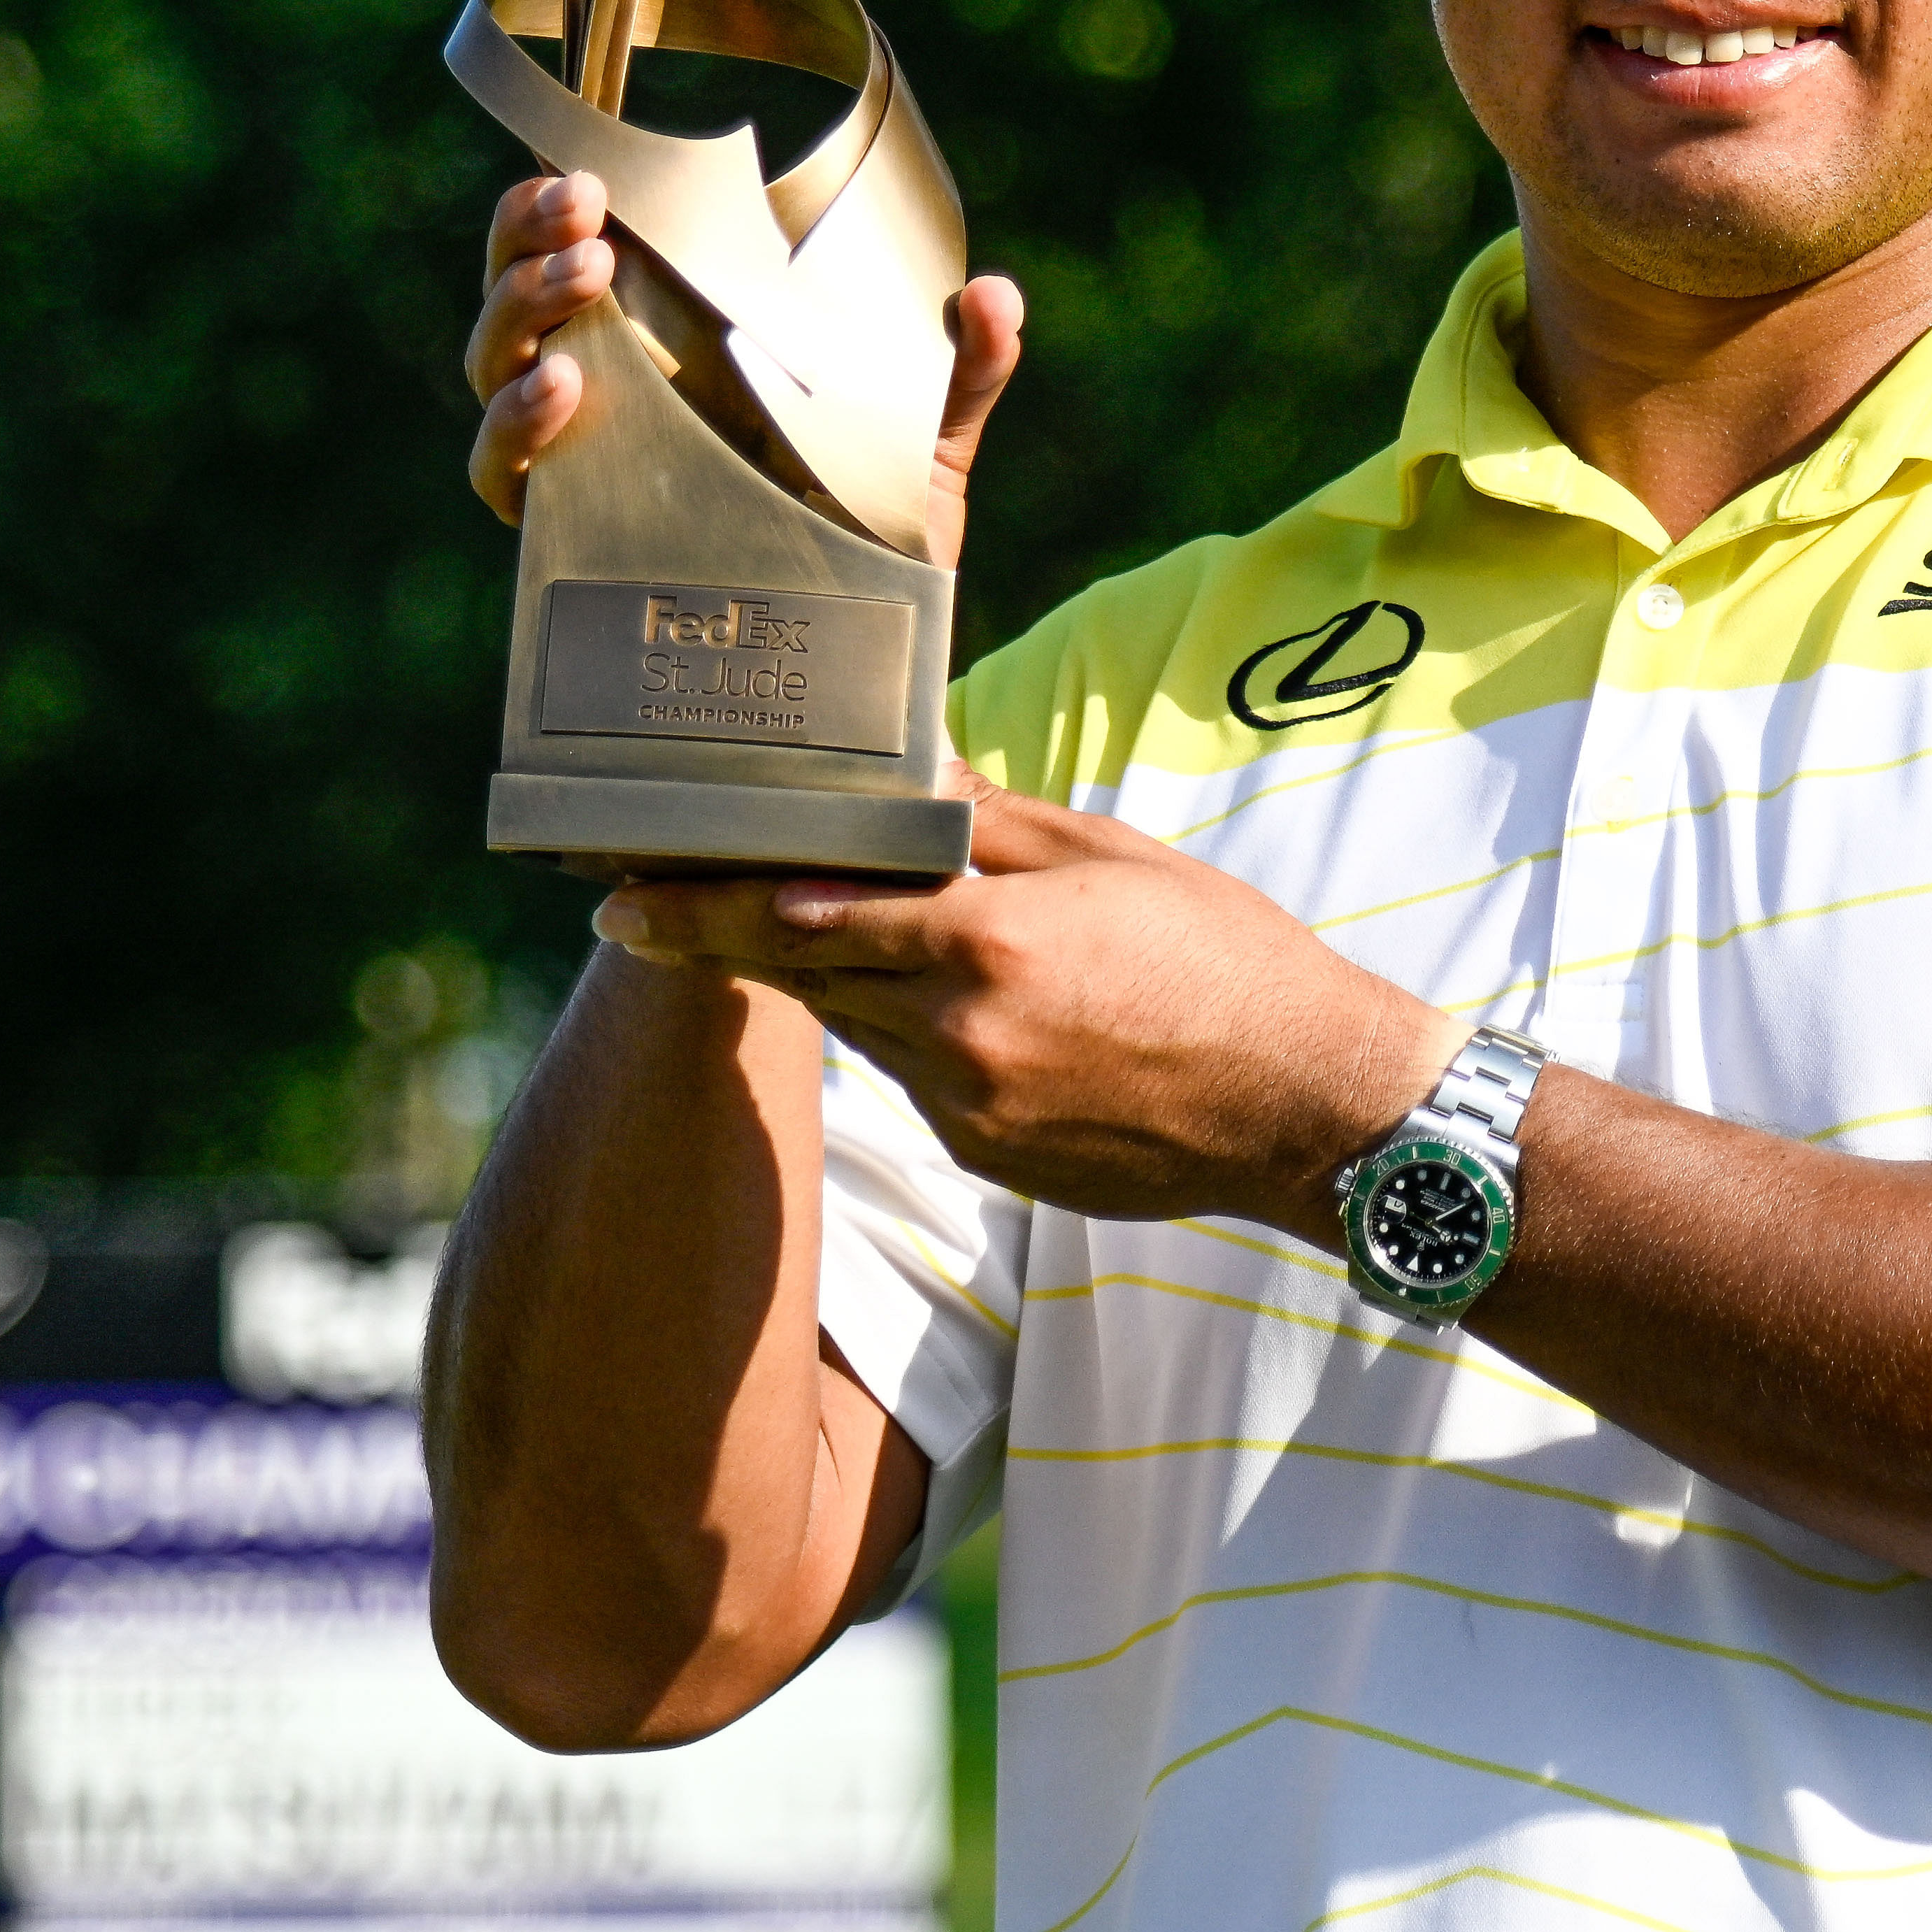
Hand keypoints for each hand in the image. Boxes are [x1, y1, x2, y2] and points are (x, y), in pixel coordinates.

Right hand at [463, 170, 1026, 545]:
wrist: (873, 642)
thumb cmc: (881, 520)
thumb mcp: (927, 435)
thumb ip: (962, 365)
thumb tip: (993, 296)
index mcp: (671, 341)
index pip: (578, 253)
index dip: (552, 208)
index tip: (590, 178)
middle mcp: (610, 391)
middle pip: (519, 297)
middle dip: (529, 245)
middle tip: (583, 218)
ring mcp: (584, 460)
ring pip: (497, 371)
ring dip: (521, 315)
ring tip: (582, 282)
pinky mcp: (571, 534)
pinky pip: (506, 478)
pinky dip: (514, 431)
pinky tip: (559, 390)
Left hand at [589, 778, 1461, 1233]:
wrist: (1310, 1106)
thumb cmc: (1229, 959)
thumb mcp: (1113, 858)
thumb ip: (988, 825)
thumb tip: (904, 773)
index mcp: (985, 940)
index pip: (805, 915)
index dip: (704, 907)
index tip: (621, 898)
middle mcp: (958, 1031)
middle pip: (808, 979)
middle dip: (725, 944)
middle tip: (637, 913)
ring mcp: (969, 1108)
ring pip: (863, 1031)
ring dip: (837, 987)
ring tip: (817, 944)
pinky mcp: (990, 1159)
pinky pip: (922, 1085)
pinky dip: (918, 1041)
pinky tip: (977, 1017)